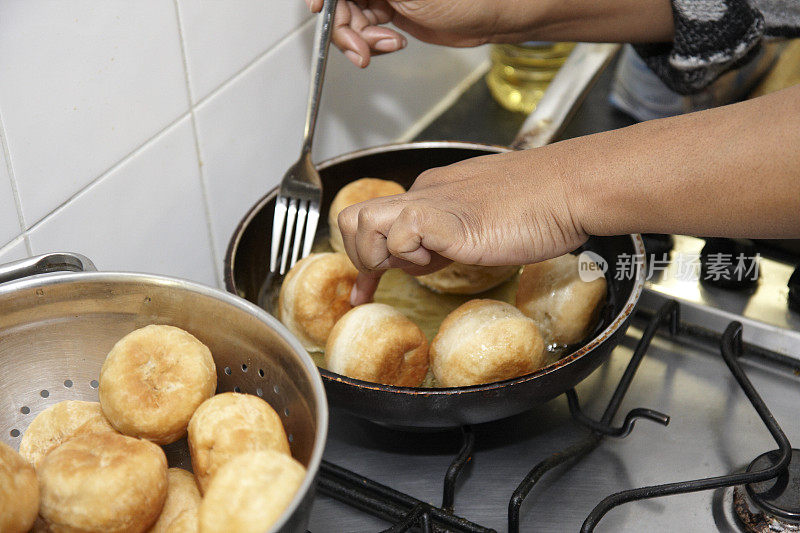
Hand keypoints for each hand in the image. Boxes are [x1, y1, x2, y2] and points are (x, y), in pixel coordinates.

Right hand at [303, 0, 523, 67]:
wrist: (492, 16)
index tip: (320, 10)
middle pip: (340, 2)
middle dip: (345, 27)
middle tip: (360, 48)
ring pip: (350, 18)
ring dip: (361, 40)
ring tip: (387, 45)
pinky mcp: (391, 10)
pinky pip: (366, 30)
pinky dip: (373, 43)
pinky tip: (393, 43)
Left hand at [338, 148, 589, 303]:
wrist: (570, 188)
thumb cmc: (540, 206)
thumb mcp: (478, 224)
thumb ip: (445, 237)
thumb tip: (423, 255)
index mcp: (430, 195)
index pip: (373, 223)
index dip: (362, 260)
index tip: (364, 292)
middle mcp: (422, 195)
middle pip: (351, 219)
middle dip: (361, 258)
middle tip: (393, 277)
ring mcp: (431, 204)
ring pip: (361, 223)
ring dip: (379, 256)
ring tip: (421, 264)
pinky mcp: (447, 219)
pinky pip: (401, 234)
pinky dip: (411, 255)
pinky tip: (443, 256)